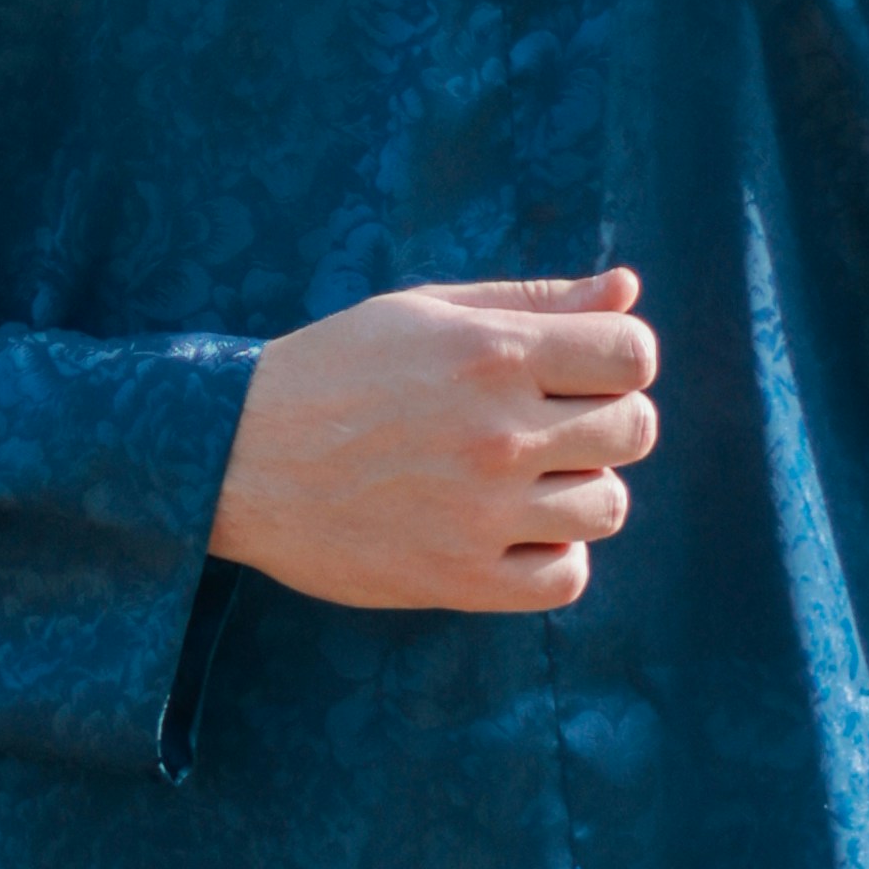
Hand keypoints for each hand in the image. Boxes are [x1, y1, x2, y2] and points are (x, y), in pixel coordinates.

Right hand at [206, 271, 656, 617]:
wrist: (233, 456)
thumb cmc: (334, 369)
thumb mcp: (427, 312)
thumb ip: (533, 301)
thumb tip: (630, 291)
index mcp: (492, 352)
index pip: (634, 355)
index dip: (618, 361)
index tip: (578, 373)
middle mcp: (497, 431)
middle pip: (635, 430)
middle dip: (604, 423)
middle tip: (545, 427)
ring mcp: (480, 511)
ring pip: (610, 506)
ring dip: (580, 492)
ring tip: (522, 482)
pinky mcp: (458, 577)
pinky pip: (567, 577)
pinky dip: (554, 557)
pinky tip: (511, 532)